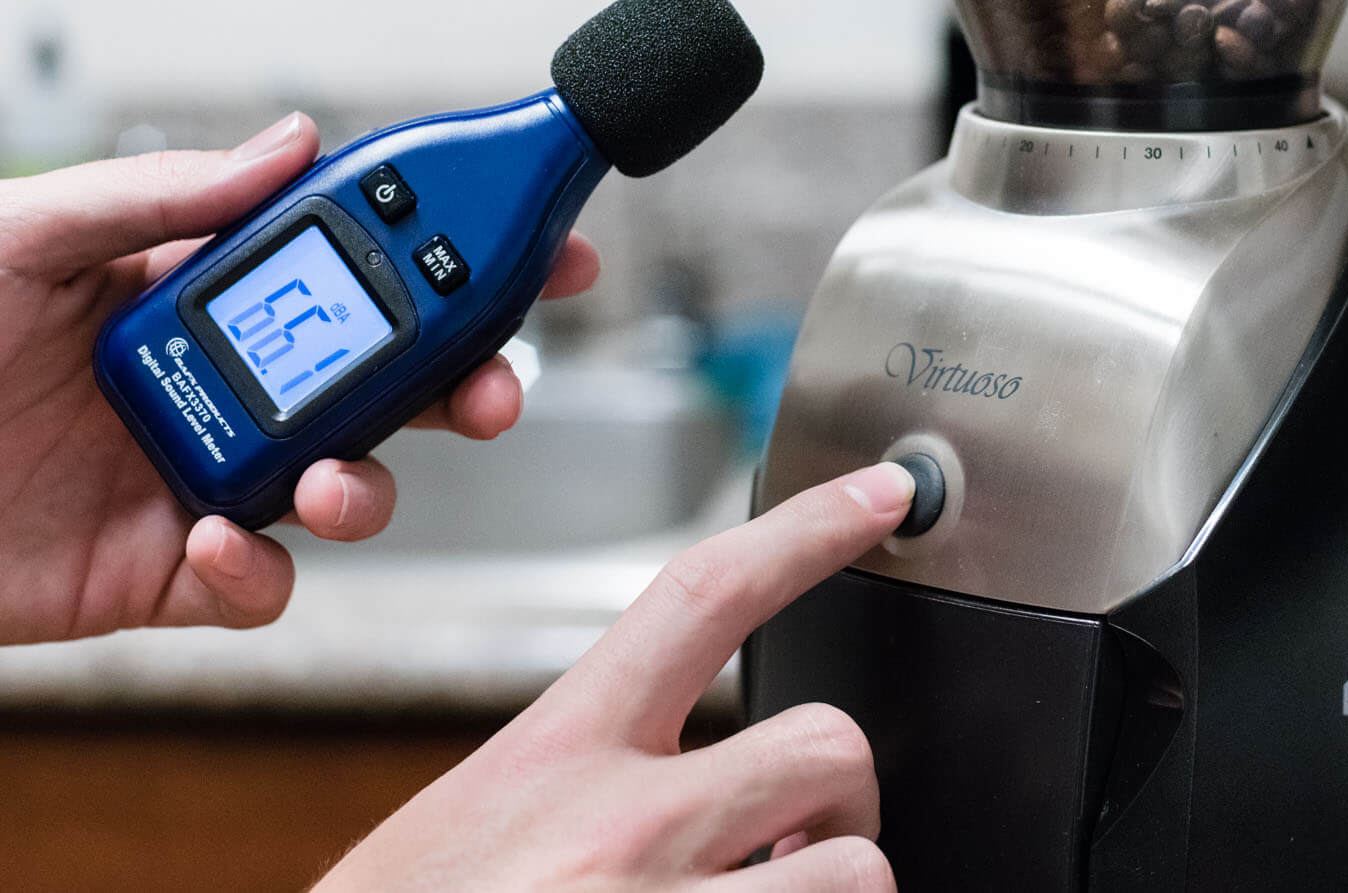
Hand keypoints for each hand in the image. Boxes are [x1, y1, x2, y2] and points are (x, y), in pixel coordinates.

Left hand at [0, 113, 598, 643]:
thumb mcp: (22, 227)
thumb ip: (167, 195)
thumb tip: (295, 139)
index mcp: (196, 292)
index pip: (357, 269)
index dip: (455, 258)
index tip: (539, 249)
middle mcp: (218, 384)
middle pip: (385, 385)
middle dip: (464, 384)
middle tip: (493, 386)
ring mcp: (194, 477)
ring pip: (346, 487)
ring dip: (374, 485)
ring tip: (335, 478)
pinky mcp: (154, 570)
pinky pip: (255, 585)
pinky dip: (262, 573)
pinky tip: (220, 542)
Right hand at [317, 462, 915, 892]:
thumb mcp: (465, 829)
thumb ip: (573, 785)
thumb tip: (685, 789)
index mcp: (553, 754)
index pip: (703, 594)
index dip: (807, 528)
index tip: (882, 493)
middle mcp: (619, 825)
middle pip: (827, 744)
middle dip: (843, 801)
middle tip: (800, 845)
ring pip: (857, 871)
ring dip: (831, 891)